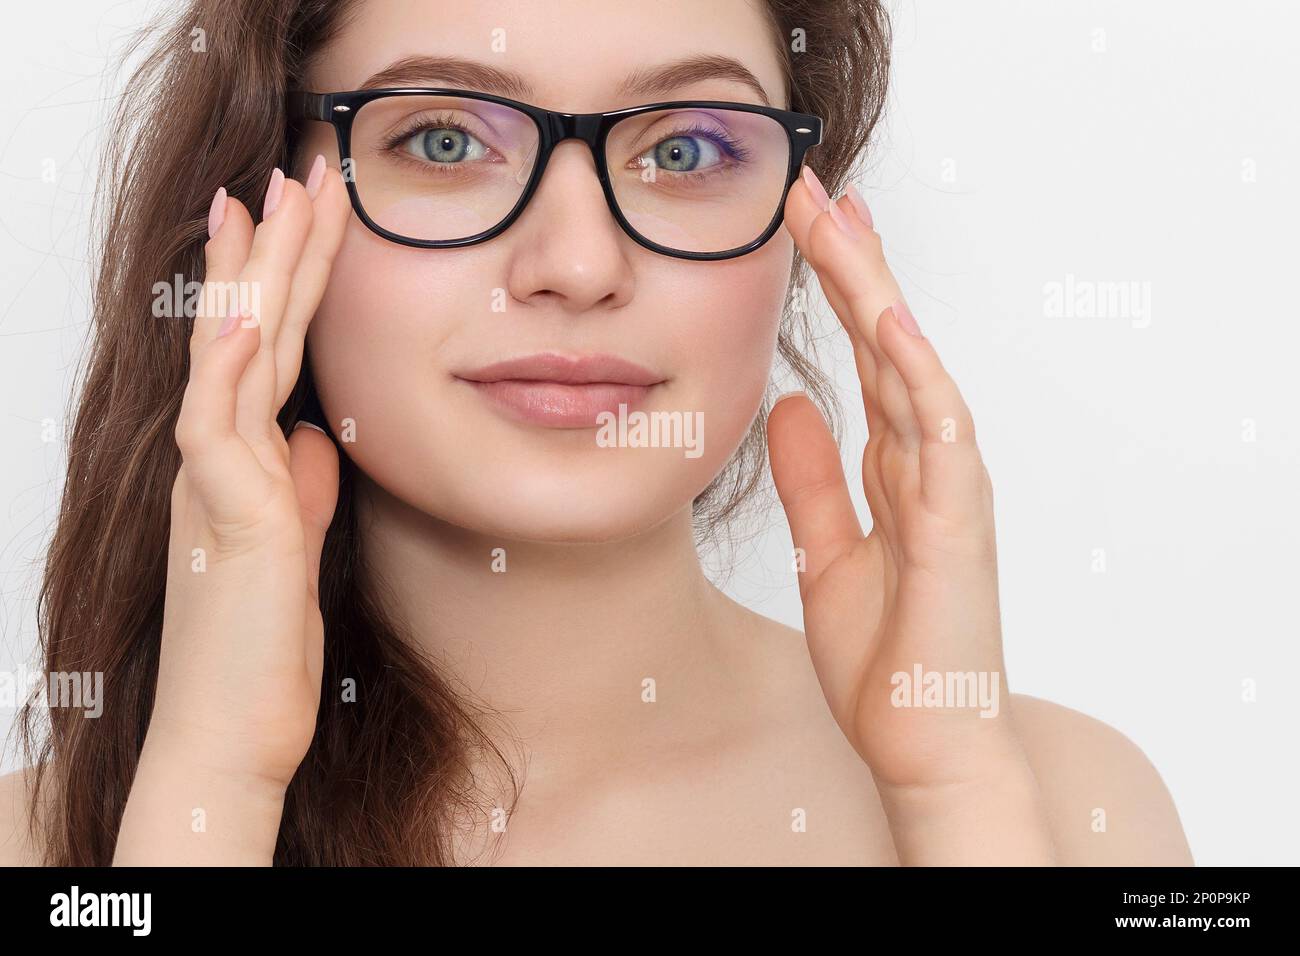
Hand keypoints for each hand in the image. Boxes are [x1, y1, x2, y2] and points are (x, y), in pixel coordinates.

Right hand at [145, 161, 348, 791]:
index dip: (286, 280)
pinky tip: (247, 314)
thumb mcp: (296, 547)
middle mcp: (219, 459)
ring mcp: (215, 484)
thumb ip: (302, 487)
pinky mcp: (227, 521)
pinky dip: (231, 369)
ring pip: (228, 359)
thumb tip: (316, 440)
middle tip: (296, 171)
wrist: (235, 732)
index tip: (302, 213)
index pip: (268, 349)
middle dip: (276, 249)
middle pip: (249, 332)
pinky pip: (220, 429)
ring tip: (269, 199)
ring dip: (253, 279)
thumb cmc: (258, 648)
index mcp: (242, 461)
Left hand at [770, 169, 1053, 862]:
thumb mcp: (826, 554)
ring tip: (841, 220)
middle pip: (888, 341)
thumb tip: (789, 407)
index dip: (841, 290)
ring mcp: (948, 485)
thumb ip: (814, 482)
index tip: (812, 226)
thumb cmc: (890, 658)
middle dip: (853, 263)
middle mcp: (929, 461)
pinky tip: (885, 321)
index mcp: (898, 467)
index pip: (867, 357)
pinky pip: (939, 432)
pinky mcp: (956, 520)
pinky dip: (915, 374)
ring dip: (877, 292)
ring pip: (913, 366)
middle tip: (817, 191)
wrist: (924, 742)